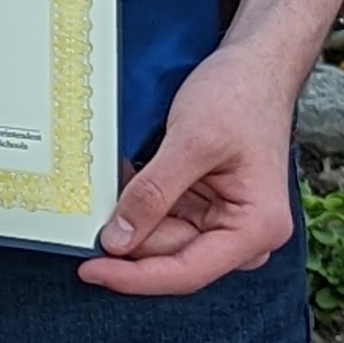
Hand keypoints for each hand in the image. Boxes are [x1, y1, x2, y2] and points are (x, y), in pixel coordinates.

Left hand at [79, 40, 301, 297]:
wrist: (255, 65)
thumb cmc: (241, 95)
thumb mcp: (192, 140)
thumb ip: (154, 193)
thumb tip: (118, 240)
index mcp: (256, 228)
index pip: (187, 272)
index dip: (135, 277)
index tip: (91, 270)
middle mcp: (244, 234)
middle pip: (170, 257)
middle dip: (130, 235)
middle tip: (87, 212)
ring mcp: (223, 222)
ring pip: (160, 239)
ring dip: (132, 215)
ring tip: (118, 174)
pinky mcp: (205, 207)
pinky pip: (161, 218)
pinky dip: (139, 201)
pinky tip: (129, 173)